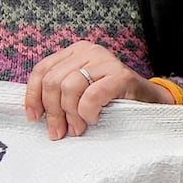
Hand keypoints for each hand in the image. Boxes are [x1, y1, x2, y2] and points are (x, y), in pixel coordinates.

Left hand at [24, 41, 148, 140]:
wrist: (149, 102)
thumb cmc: (112, 100)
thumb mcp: (81, 91)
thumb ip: (60, 93)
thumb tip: (35, 113)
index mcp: (74, 52)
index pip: (42, 70)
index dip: (33, 96)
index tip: (34, 117)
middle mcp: (88, 51)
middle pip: (53, 81)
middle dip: (53, 112)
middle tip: (59, 132)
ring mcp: (105, 60)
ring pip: (69, 88)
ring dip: (71, 115)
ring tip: (79, 128)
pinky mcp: (120, 75)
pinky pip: (91, 96)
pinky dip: (88, 112)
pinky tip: (94, 119)